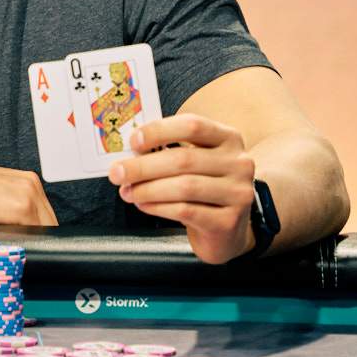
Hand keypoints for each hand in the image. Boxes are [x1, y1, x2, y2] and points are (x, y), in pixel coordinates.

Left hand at [107, 113, 256, 263]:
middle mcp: (239, 163)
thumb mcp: (194, 163)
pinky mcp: (229, 221)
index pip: (193, 125)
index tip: (133, 141)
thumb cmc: (203, 190)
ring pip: (184, 186)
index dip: (159, 131)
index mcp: (228, 138)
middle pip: (184, 159)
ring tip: (127, 191)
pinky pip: (186, 210)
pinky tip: (143, 205)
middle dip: (143, 166)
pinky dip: (158, 207)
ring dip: (147, 189)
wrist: (227, 230)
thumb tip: (130, 151)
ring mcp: (238, 193)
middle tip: (117, 172)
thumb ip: (170, 151)